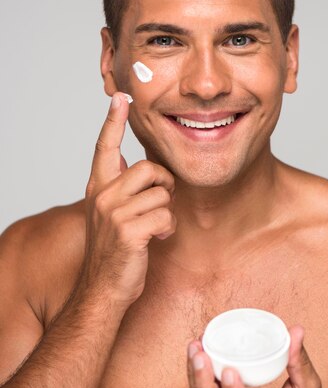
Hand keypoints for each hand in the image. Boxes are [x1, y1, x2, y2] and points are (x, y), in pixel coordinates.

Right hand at [82, 92, 175, 306]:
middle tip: (160, 202)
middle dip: (164, 184)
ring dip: (166, 213)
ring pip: (162, 194)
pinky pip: (165, 216)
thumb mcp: (110, 214)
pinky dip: (168, 229)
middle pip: (149, 168)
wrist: (102, 290)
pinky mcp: (128, 231)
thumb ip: (120, 188)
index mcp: (98, 188)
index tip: (120, 98)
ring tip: (154, 228)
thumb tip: (132, 163)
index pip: (105, 147)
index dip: (114, 121)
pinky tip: (156, 239)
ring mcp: (113, 213)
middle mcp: (102, 196)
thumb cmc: (114, 252)